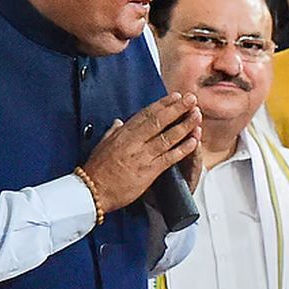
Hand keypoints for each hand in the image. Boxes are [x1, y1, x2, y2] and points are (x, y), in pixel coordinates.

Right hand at [82, 93, 202, 211]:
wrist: (92, 192)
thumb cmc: (96, 170)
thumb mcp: (102, 145)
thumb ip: (113, 132)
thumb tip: (119, 122)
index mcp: (123, 134)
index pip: (146, 114)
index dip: (163, 104)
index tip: (176, 96)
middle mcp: (134, 142)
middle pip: (159, 120)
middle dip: (177, 108)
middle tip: (191, 99)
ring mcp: (142, 156)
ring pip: (167, 136)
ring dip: (184, 125)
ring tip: (196, 116)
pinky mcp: (148, 171)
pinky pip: (169, 157)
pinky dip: (183, 149)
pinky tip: (193, 141)